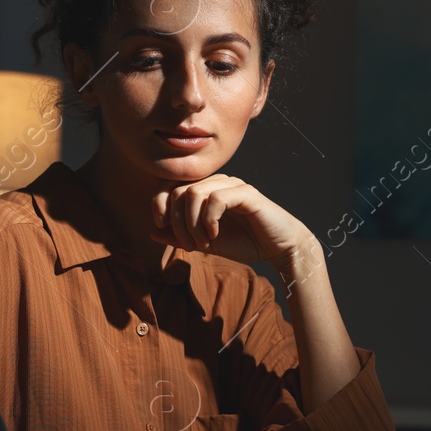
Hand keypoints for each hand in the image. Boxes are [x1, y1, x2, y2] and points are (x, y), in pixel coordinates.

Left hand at [151, 174, 314, 266]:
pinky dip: (209, 220)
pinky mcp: (246, 194)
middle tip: (190, 244)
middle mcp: (217, 182)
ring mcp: (232, 185)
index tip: (161, 225)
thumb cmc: (244, 243)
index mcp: (205, 189)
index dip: (159, 203)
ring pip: (194, 193)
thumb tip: (152, 230)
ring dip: (191, 223)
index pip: (170, 184)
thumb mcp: (205, 242)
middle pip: (179, 191)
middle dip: (177, 222)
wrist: (278, 248)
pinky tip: (215, 235)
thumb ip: (179, 236)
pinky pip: (215, 198)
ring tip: (203, 242)